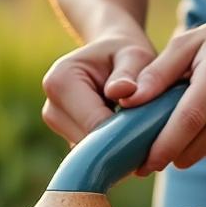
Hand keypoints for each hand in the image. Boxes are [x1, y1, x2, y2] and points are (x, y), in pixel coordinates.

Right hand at [41, 30, 156, 143]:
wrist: (111, 54)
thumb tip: (124, 92)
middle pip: (89, 143)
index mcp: (61, 81)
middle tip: (152, 137)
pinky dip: (110, 150)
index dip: (125, 135)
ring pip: (89, 153)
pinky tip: (127, 136)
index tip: (154, 136)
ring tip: (140, 132)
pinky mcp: (65, 136)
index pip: (94, 124)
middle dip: (120, 144)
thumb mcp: (135, 55)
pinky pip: (90, 153)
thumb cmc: (126, 53)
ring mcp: (55, 123)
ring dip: (116, 149)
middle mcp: (51, 106)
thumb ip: (130, 74)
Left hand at [119, 10, 205, 172]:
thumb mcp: (185, 44)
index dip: (163, 146)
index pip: (188, 121)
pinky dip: (203, 143)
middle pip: (195, 145)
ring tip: (176, 124)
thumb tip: (127, 102)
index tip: (142, 162)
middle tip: (144, 150)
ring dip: (185, 148)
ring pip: (204, 153)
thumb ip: (156, 73)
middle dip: (167, 153)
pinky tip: (203, 121)